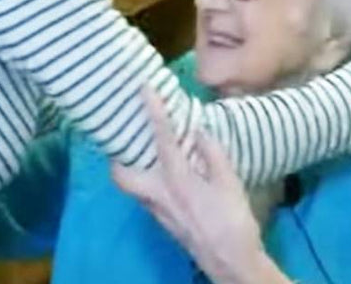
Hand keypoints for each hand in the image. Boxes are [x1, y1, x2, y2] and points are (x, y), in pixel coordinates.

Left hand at [111, 90, 289, 283]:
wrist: (231, 262)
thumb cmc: (233, 221)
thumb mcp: (230, 182)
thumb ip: (212, 153)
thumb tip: (198, 130)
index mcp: (177, 180)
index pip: (161, 138)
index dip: (153, 110)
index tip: (143, 88)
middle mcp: (158, 195)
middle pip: (121, 174)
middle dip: (117, 154)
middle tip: (125, 136)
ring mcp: (157, 211)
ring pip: (130, 187)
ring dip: (129, 168)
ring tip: (140, 151)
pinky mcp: (162, 221)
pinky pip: (144, 196)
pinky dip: (145, 181)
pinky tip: (161, 175)